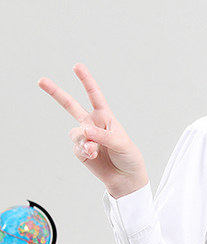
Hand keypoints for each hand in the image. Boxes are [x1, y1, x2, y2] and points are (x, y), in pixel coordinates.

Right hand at [38, 64, 147, 197]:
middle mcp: (93, 124)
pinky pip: (77, 147)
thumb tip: (84, 130)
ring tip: (96, 150)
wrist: (125, 177)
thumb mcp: (121, 142)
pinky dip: (85, 151)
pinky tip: (94, 156)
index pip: (94, 95)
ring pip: (75, 133)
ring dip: (85, 141)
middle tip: (41, 80)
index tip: (77, 66)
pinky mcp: (81, 150)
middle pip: (71, 105)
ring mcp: (85, 137)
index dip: (86, 80)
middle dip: (56, 93)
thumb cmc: (128, 157)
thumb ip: (102, 135)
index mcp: (105, 117)